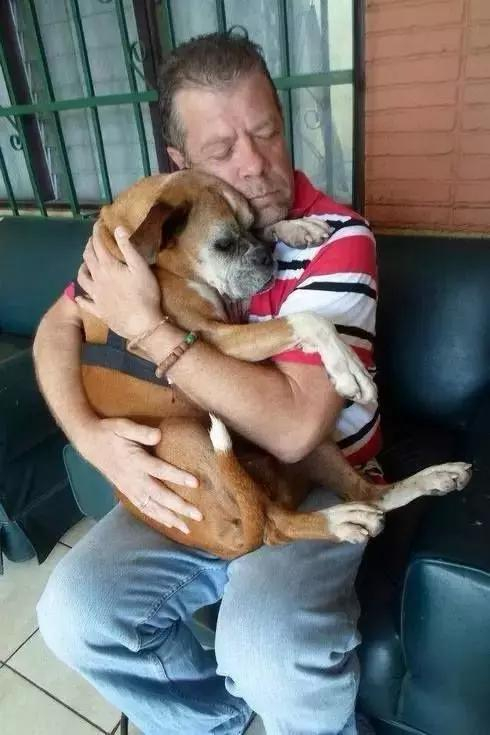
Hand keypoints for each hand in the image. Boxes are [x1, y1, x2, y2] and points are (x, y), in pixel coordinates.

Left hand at [76, 223, 161, 338]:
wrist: (142, 325)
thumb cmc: (145, 294)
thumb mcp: (141, 267)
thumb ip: (128, 247)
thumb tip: (118, 228)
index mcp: (107, 266)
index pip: (98, 244)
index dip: (97, 232)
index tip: (98, 224)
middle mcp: (97, 278)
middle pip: (88, 258)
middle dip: (89, 245)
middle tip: (93, 240)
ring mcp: (95, 295)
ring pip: (81, 277)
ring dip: (82, 267)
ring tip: (86, 263)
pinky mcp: (98, 310)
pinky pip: (84, 302)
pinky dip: (81, 297)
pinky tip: (80, 296)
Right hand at [78, 417, 201, 533]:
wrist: (88, 442)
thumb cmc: (109, 432)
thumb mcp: (122, 426)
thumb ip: (140, 431)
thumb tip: (158, 435)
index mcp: (135, 461)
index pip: (160, 470)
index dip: (177, 476)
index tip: (196, 483)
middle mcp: (133, 478)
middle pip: (159, 495)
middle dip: (179, 507)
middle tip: (199, 516)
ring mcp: (129, 488)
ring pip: (151, 507)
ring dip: (170, 518)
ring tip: (187, 529)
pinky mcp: (126, 492)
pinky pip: (143, 508)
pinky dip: (156, 518)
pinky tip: (169, 524)